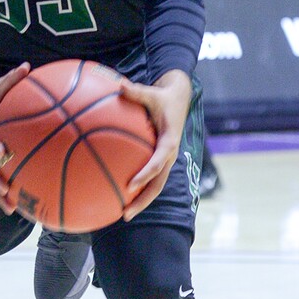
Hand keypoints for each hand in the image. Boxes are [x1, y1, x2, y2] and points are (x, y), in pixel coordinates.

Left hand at [119, 71, 191, 219]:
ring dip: (141, 201)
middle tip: (125, 213)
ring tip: (122, 214)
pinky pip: (150, 178)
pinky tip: (120, 194)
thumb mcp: (152, 93)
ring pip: (155, 186)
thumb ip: (136, 91)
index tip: (131, 185)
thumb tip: (120, 85)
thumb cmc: (162, 97)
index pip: (158, 162)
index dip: (145, 174)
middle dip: (142, 201)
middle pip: (157, 185)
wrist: (178, 100)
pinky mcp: (161, 160)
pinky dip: (138, 188)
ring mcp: (165, 160)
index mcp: (169, 142)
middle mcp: (169, 156)